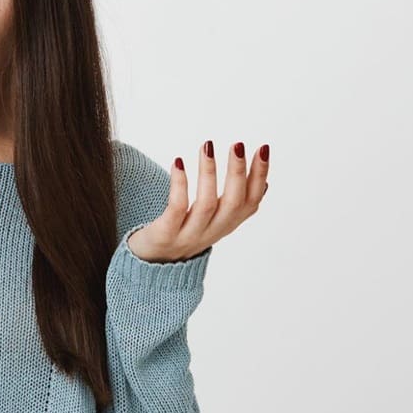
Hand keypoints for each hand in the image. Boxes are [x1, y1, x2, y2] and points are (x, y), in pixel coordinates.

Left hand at [127, 140, 269, 262]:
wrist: (148, 267)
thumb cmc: (181, 235)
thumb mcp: (213, 223)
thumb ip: (234, 206)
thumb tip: (264, 184)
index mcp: (226, 226)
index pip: (251, 202)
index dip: (259, 177)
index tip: (262, 149)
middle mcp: (211, 232)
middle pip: (233, 202)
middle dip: (237, 172)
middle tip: (236, 145)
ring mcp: (188, 236)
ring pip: (206, 204)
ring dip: (209, 173)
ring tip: (207, 147)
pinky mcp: (165, 235)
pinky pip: (176, 209)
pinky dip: (179, 185)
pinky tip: (178, 162)